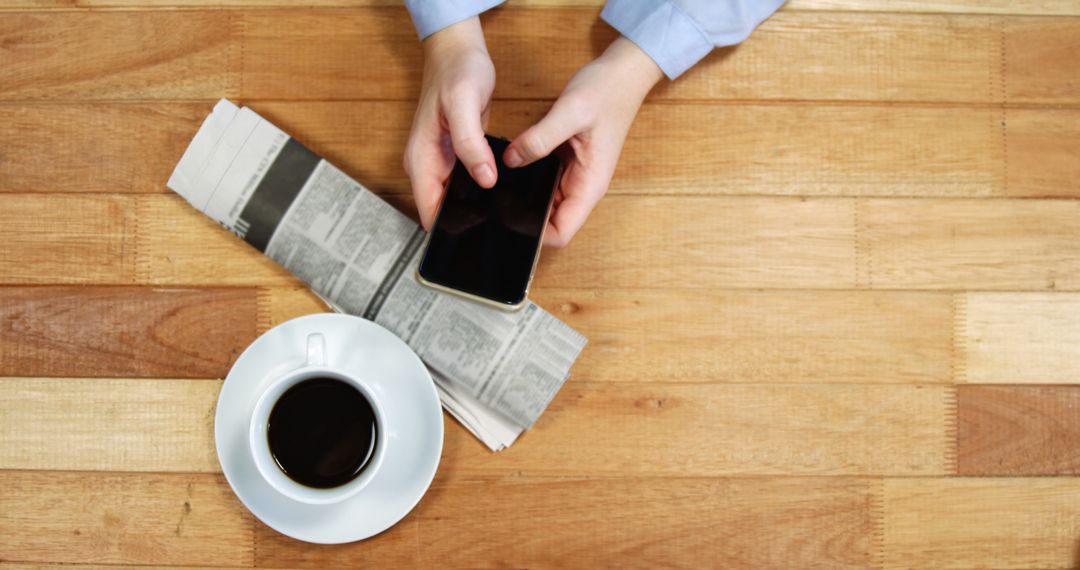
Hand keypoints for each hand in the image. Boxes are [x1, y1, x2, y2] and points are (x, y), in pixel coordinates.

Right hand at [404, 17, 496, 229]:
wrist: (457, 51)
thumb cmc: (456, 71)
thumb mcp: (464, 104)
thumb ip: (470, 144)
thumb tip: (484, 179)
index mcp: (421, 160)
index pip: (430, 212)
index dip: (451, 229)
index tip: (477, 239)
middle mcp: (428, 165)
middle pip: (443, 210)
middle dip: (468, 223)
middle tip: (500, 229)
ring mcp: (442, 162)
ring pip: (457, 199)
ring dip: (476, 207)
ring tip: (505, 215)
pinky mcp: (457, 156)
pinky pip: (467, 183)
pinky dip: (482, 189)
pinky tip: (501, 193)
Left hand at [504, 37, 663, 246]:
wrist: (623, 73)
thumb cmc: (606, 92)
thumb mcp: (570, 112)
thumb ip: (540, 139)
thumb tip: (512, 161)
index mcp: (589, 185)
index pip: (561, 233)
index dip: (535, 234)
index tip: (507, 219)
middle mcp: (583, 187)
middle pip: (550, 222)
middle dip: (524, 218)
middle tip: (493, 203)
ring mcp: (575, 176)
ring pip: (545, 204)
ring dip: (524, 200)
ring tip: (497, 187)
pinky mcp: (568, 163)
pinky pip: (545, 182)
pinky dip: (528, 180)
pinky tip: (510, 169)